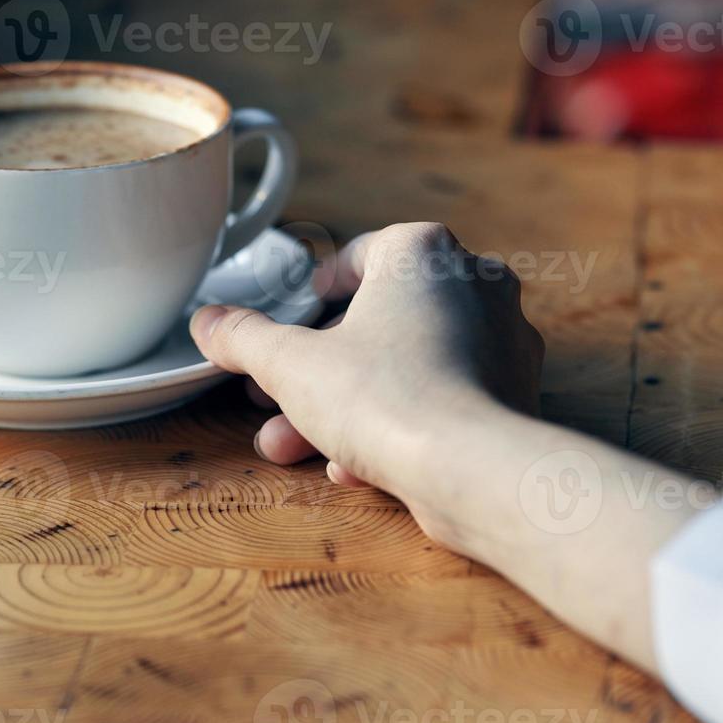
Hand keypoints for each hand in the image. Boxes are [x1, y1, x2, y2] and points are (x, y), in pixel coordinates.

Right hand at [190, 223, 544, 549]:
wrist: (473, 469)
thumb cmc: (385, 396)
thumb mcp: (289, 364)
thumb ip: (244, 338)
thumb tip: (208, 322)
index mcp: (423, 252)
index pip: (363, 253)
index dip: (320, 288)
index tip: (297, 315)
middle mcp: (474, 283)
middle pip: (377, 323)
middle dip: (315, 370)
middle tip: (272, 398)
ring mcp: (503, 341)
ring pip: (405, 368)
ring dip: (345, 406)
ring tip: (293, 445)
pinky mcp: (515, 395)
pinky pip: (439, 401)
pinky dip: (395, 426)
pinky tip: (353, 467)